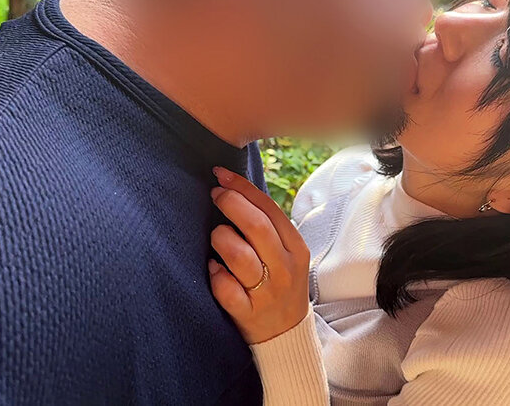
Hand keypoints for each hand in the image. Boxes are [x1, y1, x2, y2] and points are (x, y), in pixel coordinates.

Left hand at [208, 167, 310, 343]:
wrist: (286, 335)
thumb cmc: (279, 284)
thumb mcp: (286, 254)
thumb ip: (267, 227)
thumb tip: (235, 189)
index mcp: (295, 248)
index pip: (269, 209)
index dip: (242, 188)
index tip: (220, 175)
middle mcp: (285, 268)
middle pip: (256, 227)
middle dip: (231, 204)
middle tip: (215, 196)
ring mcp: (267, 293)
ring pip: (239, 256)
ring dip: (221, 239)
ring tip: (217, 238)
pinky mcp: (249, 314)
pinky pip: (225, 289)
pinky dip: (215, 275)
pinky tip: (214, 269)